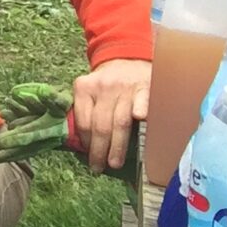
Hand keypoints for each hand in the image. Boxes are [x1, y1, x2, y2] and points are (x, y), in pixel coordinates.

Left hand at [72, 57, 150, 174]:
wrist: (128, 58)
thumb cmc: (107, 84)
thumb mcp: (90, 91)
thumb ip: (86, 111)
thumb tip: (81, 145)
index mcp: (84, 87)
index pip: (83, 121)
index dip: (86, 142)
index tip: (88, 157)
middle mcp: (103, 86)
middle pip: (100, 125)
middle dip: (99, 150)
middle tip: (99, 168)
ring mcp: (124, 87)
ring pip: (120, 121)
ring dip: (117, 145)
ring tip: (114, 163)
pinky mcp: (145, 86)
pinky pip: (143, 101)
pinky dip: (142, 110)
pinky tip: (141, 120)